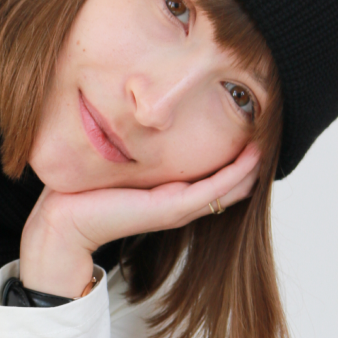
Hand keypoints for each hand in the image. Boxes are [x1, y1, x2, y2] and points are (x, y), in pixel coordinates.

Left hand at [18, 143, 261, 296]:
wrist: (63, 219)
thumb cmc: (84, 193)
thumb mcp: (119, 164)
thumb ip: (137, 149)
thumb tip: (141, 118)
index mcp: (170, 194)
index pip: (216, 177)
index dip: (237, 156)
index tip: (253, 125)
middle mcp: (180, 203)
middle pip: (231, 183)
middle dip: (252, 159)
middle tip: (274, 127)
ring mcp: (179, 208)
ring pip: (231, 187)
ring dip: (252, 164)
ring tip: (272, 136)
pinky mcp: (171, 208)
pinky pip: (215, 189)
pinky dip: (236, 173)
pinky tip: (252, 155)